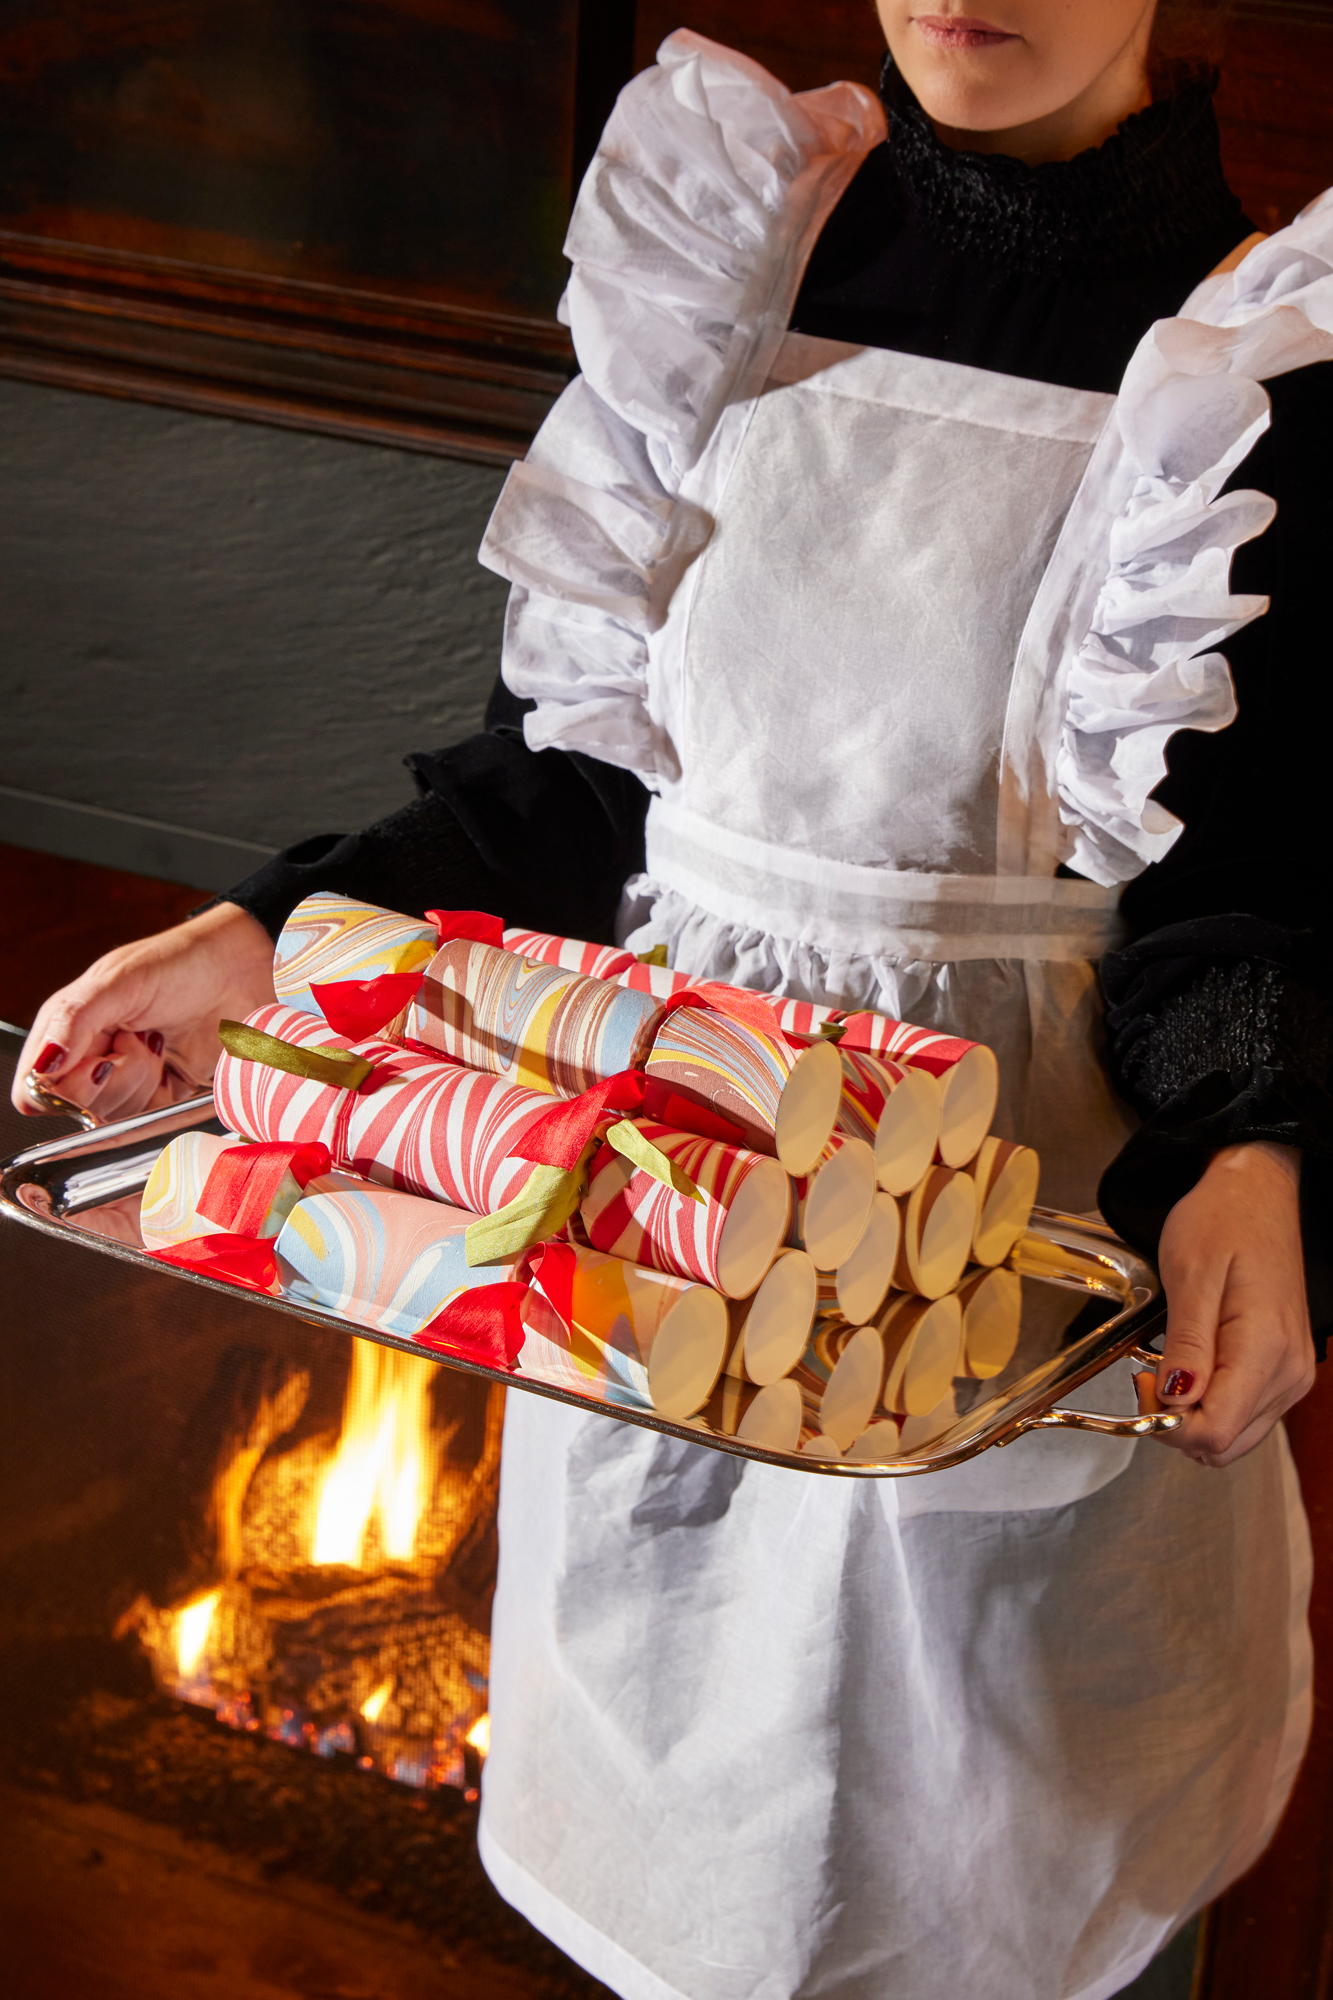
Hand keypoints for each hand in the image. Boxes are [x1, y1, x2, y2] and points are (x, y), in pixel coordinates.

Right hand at [12, 902, 277, 1122]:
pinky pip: (148, 1123)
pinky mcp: (163, 1096)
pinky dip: (161, 1100)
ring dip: (140, 1084)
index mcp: (67, 1028)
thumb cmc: (179, 963)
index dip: (62, 1088)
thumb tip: (44, 1065)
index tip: (99, 1060)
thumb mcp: (119, 981)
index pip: (36, 1088)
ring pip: (113, 1118)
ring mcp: (127, 1080)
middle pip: (76, 1109)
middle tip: (135, 1041)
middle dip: (111, 1079)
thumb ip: (74, 1020)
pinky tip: (172, 1063)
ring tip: (157, 1044)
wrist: (242, 969)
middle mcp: (91, 1058)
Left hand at [1137, 1140, 1314, 1465]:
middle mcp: (1289, 1373)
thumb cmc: (1222, 1221)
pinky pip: (1245, 1415)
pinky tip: (1191, 1368)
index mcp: (1266, 1350)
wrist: (1257, 1194)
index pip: (1214, 1430)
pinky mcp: (1285, 1370)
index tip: (1141, 1381)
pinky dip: (1211, 1406)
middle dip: (1176, 1425)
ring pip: (1234, 1438)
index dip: (1167, 1423)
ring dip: (1193, 1418)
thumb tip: (1174, 1399)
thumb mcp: (1190, 1274)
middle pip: (1225, 1445)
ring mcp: (1292, 1374)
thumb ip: (1187, 1344)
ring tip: (1168, 1366)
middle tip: (1147, 1373)